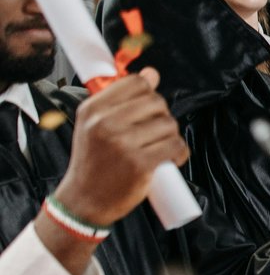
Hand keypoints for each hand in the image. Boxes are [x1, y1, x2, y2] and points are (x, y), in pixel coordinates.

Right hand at [54, 69, 190, 226]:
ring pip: (169, 124)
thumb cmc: (94, 161)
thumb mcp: (94, 125)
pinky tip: (169, 158)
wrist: (85, 200)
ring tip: (158, 147)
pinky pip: (176, 146)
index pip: (135, 82)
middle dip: (161, 116)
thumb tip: (152, 73)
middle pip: (156, 102)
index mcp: (92, 110)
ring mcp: (123, 144)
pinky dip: (179, 153)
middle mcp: (105, 123)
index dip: (148, 92)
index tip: (147, 107)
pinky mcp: (140, 163)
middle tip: (154, 132)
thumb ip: (120, 99)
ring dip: (170, 136)